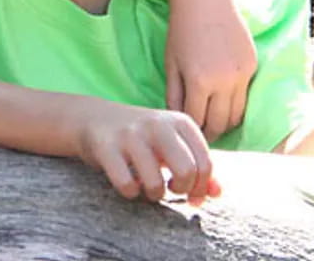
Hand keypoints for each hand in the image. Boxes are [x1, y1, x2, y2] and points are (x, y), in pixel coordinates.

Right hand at [76, 102, 220, 203]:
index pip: (205, 164)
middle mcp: (158, 124)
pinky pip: (127, 186)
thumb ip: (198, 166)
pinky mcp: (107, 147)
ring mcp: (131, 135)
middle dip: (181, 191)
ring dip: (153, 195)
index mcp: (180, 122)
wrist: (95, 118)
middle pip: (186, 173)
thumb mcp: (173, 144)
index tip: (189, 193)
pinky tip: (128, 181)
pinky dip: (130, 192)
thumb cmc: (143, 136)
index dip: (201, 187)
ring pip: (156, 185)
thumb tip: (217, 193)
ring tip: (148, 186)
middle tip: (171, 189)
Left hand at [164, 0, 256, 142]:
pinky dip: (234, 102)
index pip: (197, 122)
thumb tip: (180, 119)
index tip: (187, 137)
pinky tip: (223, 99)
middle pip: (220, 124)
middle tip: (202, 136)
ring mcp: (242, 74)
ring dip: (225, 121)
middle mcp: (224, 81)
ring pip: (237, 114)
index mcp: (199, 81)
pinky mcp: (252, 65)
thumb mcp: (171, 63)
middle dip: (210, 134)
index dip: (192, 132)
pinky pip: (245, 95)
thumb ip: (174, 95)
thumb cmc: (181, 29)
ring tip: (213, 121)